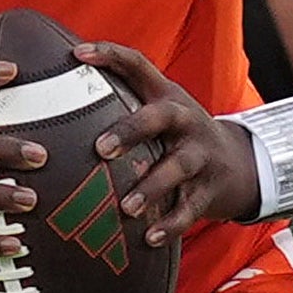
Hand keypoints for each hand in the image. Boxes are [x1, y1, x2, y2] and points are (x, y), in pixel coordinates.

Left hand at [81, 41, 258, 243]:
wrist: (239, 164)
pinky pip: (191, 208)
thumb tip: (53, 94)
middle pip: (160, 117)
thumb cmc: (176, 137)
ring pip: (177, 167)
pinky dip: (172, 225)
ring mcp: (201, 154)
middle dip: (131, 130)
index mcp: (166, 96)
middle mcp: (185, 120)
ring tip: (126, 208)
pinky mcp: (210, 188)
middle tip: (100, 149)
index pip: (138, 65)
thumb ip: (122, 103)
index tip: (78, 54)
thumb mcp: (158, 113)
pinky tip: (151, 239)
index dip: (110, 55)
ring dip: (151, 187)